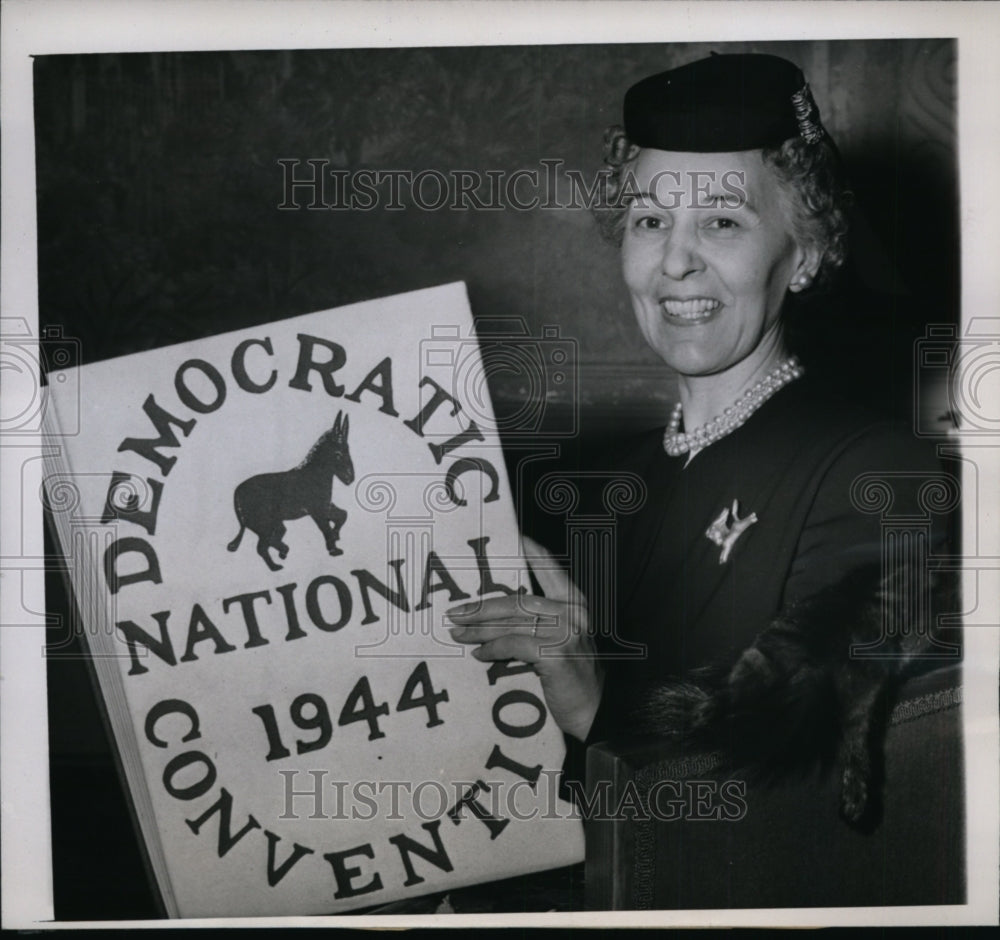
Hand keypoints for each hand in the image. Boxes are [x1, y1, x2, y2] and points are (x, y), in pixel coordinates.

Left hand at [446, 535, 602, 741]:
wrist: (596, 712)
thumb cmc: (574, 677)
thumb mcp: (562, 641)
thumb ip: (541, 621)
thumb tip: (497, 614)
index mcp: (575, 602)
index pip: (551, 567)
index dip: (532, 551)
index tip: (514, 536)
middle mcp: (572, 611)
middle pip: (517, 600)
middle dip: (481, 607)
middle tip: (454, 612)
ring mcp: (566, 631)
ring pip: (510, 622)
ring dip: (479, 629)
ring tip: (458, 633)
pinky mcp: (556, 654)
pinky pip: (513, 645)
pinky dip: (492, 649)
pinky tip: (479, 654)